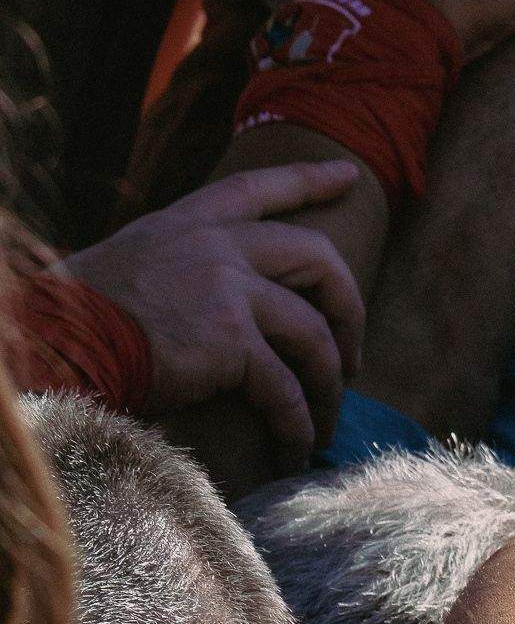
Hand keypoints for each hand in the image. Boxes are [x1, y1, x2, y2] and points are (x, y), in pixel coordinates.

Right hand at [61, 161, 364, 464]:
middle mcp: (214, 245)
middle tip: (352, 355)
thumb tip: (235, 293)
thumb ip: (187, 263)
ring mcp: (227, 289)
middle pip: (318, 258)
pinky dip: (299, 425)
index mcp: (188, 222)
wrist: (54, 345)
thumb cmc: (83, 318)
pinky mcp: (231, 341)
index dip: (308, 180)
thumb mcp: (137, 263)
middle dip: (349, 308)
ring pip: (314, 335)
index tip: (349, 176)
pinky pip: (287, 390)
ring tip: (326, 420)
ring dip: (329, 384)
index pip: (258, 188)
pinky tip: (297, 447)